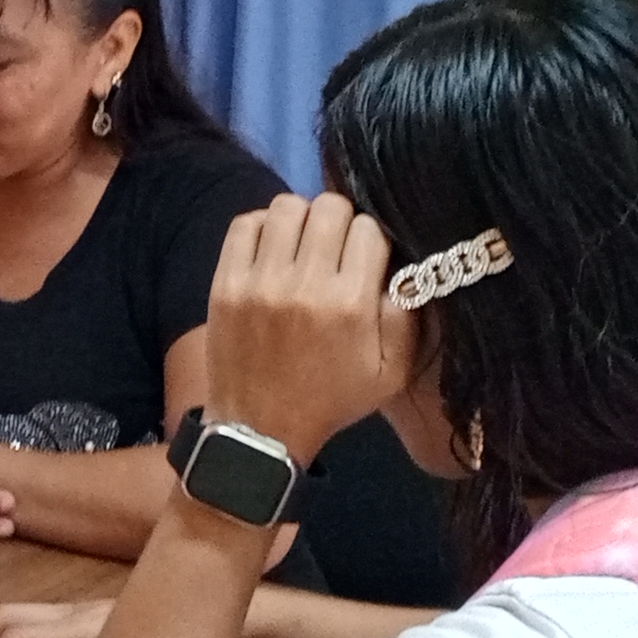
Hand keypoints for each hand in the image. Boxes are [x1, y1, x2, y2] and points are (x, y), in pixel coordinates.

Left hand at [204, 194, 413, 463]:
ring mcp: (260, 282)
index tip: (367, 257)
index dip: (373, 238)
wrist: (260, 430)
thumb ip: (408, 318)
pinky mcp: (226, 284)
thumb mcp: (390, 373)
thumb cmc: (332, 400)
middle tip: (336, 245)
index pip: (370, 229)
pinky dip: (262, 226)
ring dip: (301, 218)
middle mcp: (305, 285)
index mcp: (350, 305)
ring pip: (286, 207)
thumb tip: (412, 269)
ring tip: (303, 244)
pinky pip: (244, 224)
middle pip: (330, 208)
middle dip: (341, 219)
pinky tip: (272, 249)